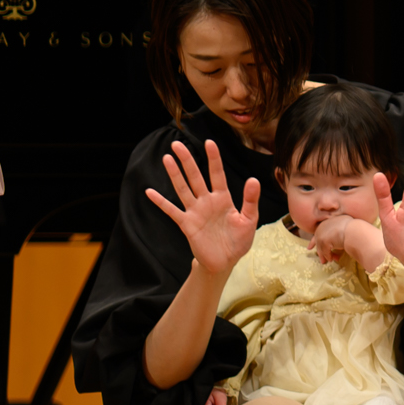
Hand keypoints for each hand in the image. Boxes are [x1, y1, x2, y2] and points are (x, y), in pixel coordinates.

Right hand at [145, 140, 261, 279]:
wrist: (225, 262)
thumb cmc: (238, 240)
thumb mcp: (249, 220)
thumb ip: (250, 200)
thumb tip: (253, 179)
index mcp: (223, 198)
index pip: (217, 174)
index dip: (213, 159)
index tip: (209, 142)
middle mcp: (207, 201)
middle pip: (195, 177)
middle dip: (187, 160)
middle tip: (177, 143)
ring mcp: (195, 211)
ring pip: (183, 189)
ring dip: (174, 174)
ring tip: (167, 158)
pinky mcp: (186, 224)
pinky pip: (171, 211)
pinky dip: (161, 202)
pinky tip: (150, 192)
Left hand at [308, 214, 387, 270]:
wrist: (356, 230)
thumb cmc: (356, 228)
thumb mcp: (346, 226)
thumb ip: (340, 230)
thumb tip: (340, 236)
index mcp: (329, 221)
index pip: (319, 232)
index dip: (314, 241)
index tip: (310, 247)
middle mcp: (323, 226)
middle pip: (318, 241)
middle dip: (320, 251)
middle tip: (321, 260)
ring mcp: (322, 233)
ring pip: (321, 247)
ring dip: (325, 256)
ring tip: (328, 262)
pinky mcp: (324, 240)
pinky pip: (325, 251)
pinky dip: (328, 256)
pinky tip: (333, 259)